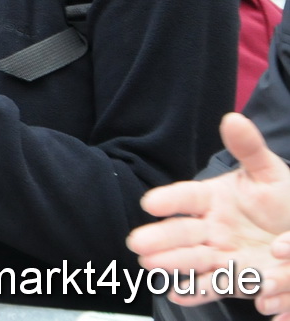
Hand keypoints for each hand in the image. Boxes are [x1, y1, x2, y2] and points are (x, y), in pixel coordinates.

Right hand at [131, 113, 289, 303]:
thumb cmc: (282, 201)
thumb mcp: (270, 173)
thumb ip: (249, 148)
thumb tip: (232, 117)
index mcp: (212, 198)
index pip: (187, 197)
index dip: (169, 200)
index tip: (151, 203)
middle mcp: (210, 227)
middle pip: (181, 232)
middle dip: (159, 238)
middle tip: (137, 243)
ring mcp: (220, 254)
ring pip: (193, 259)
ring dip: (172, 264)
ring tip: (151, 266)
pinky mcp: (233, 278)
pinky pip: (214, 286)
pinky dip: (196, 292)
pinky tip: (177, 294)